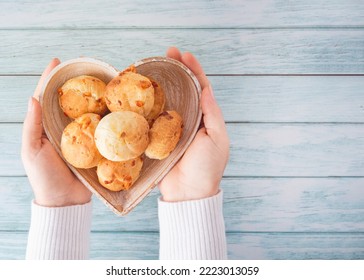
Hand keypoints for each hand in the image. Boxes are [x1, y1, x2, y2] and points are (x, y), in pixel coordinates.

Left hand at [21, 58, 91, 206]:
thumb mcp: (32, 151)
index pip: (47, 97)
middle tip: (85, 68)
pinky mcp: (94, 146)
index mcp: (46, 127)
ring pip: (87, 111)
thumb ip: (32, 126)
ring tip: (102, 83)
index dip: (51, 78)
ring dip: (93, 97)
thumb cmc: (44, 177)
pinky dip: (105, 116)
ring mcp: (80, 136)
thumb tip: (33, 98)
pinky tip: (113, 107)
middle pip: (69, 100)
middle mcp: (63, 128)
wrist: (65, 200)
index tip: (58, 61)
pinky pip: (100, 128)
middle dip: (75, 83)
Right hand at [159, 47, 229, 201]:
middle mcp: (190, 119)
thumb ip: (212, 114)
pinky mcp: (159, 136)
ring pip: (168, 99)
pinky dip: (150, 102)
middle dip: (177, 70)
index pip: (201, 88)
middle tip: (168, 53)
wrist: (189, 192)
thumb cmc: (207, 167)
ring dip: (163, 82)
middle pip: (183, 89)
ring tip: (155, 65)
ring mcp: (173, 127)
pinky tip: (143, 91)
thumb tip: (206, 89)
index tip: (186, 55)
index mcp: (206, 118)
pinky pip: (154, 116)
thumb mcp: (217, 139)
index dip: (194, 70)